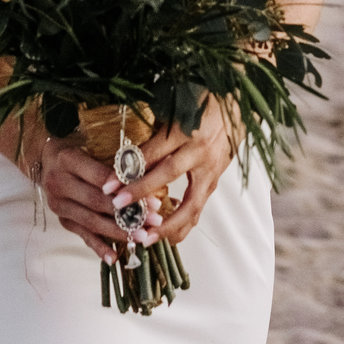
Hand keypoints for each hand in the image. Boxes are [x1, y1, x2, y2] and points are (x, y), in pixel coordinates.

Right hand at [21, 135, 167, 262]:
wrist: (46, 159)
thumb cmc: (79, 147)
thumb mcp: (92, 144)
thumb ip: (114, 162)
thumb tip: (148, 179)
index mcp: (68, 159)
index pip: (100, 177)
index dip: (127, 189)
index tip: (152, 200)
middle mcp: (58, 183)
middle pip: (96, 202)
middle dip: (128, 214)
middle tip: (154, 221)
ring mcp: (58, 204)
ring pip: (91, 221)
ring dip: (118, 232)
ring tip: (142, 237)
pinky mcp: (62, 219)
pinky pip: (82, 235)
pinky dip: (98, 247)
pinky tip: (113, 258)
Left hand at [130, 104, 236, 246]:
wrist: (235, 107)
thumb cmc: (199, 104)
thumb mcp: (173, 113)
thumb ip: (153, 138)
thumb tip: (126, 163)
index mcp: (186, 129)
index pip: (153, 152)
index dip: (129, 170)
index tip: (108, 186)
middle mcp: (200, 150)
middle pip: (169, 174)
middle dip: (142, 192)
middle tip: (119, 207)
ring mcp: (211, 169)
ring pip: (191, 203)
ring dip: (168, 224)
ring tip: (147, 238)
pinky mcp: (215, 181)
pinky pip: (199, 208)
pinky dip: (184, 224)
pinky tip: (168, 236)